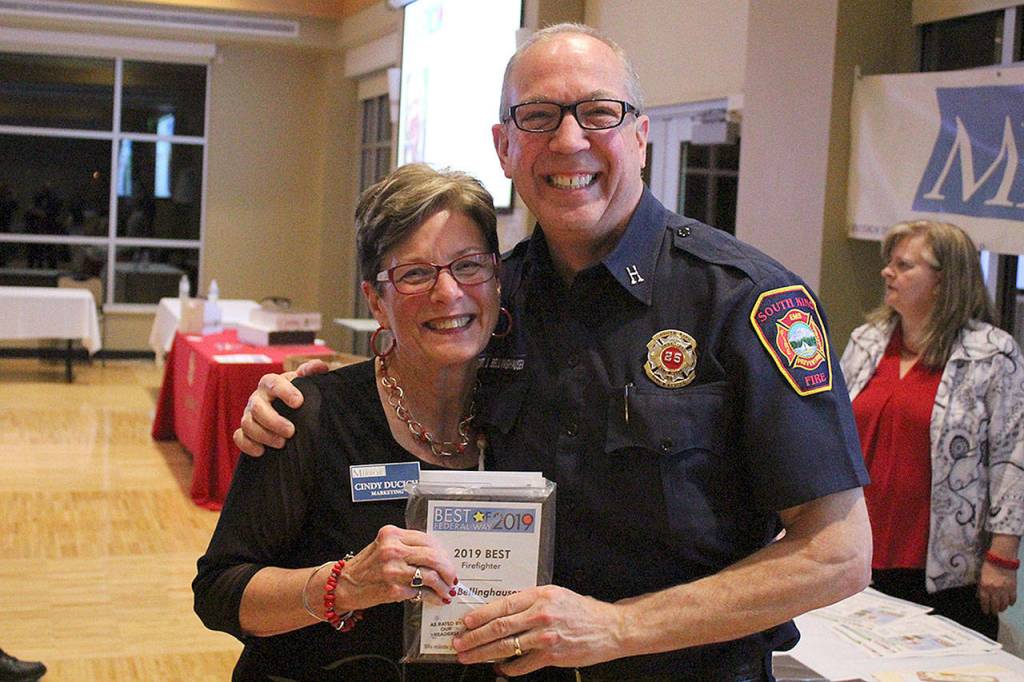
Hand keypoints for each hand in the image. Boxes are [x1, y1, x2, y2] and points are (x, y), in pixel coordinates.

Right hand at [232, 360, 329, 456]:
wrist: (289, 410)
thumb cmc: (298, 394)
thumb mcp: (306, 382)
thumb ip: (312, 372)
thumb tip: (319, 366)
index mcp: (270, 383)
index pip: (273, 383)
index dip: (284, 392)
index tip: (299, 402)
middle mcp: (257, 398)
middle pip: (257, 407)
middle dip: (273, 421)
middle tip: (291, 431)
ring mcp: (249, 415)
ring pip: (247, 424)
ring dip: (264, 435)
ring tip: (282, 444)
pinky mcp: (245, 431)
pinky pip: (239, 437)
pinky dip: (248, 445)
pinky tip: (262, 451)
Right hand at [341, 525, 458, 609]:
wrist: (344, 585)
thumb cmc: (366, 566)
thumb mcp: (384, 546)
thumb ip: (408, 546)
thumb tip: (438, 556)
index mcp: (392, 534)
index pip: (428, 540)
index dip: (443, 552)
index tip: (448, 561)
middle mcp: (392, 549)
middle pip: (433, 556)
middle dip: (448, 569)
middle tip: (452, 577)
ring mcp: (392, 570)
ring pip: (431, 575)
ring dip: (443, 586)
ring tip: (447, 591)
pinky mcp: (393, 589)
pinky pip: (421, 592)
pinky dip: (432, 596)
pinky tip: (435, 598)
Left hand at [451, 585, 627, 674]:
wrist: (609, 628)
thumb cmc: (581, 610)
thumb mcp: (555, 595)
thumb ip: (530, 601)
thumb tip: (501, 610)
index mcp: (539, 595)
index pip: (502, 605)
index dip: (480, 615)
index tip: (465, 622)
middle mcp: (540, 614)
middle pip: (499, 627)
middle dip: (474, 637)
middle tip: (458, 643)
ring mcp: (545, 636)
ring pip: (506, 646)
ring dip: (483, 653)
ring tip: (469, 656)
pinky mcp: (552, 655)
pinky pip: (522, 664)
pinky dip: (508, 667)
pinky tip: (499, 668)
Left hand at [978, 560, 1017, 614]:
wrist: (1002, 558)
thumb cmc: (989, 566)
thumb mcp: (981, 576)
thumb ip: (980, 587)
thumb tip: (979, 597)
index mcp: (985, 586)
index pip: (985, 602)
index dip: (985, 608)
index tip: (986, 612)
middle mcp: (994, 590)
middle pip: (995, 605)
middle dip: (994, 611)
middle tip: (993, 612)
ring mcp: (1004, 589)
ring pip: (1004, 604)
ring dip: (1002, 608)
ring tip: (1001, 609)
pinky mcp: (1013, 588)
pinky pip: (1012, 599)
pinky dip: (1011, 602)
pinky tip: (1009, 603)